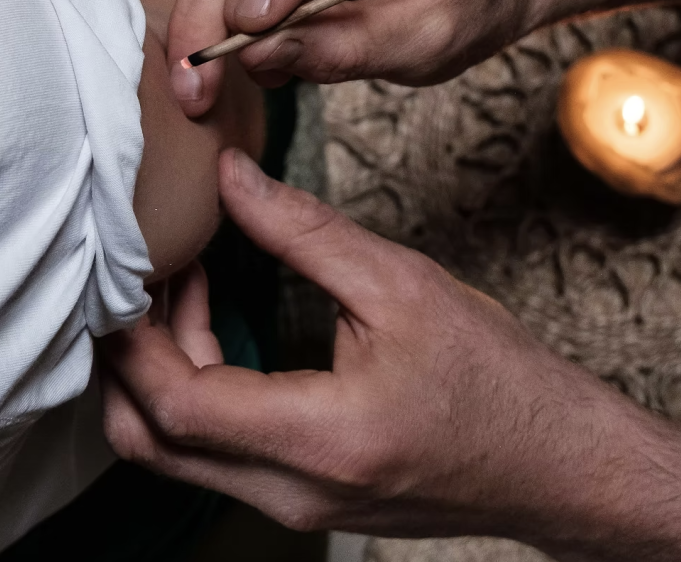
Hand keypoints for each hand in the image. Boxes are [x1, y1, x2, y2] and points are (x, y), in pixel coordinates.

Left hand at [102, 150, 680, 560]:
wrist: (554, 462)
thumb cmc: (493, 378)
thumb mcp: (400, 284)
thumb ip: (302, 229)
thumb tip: (230, 177)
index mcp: (319, 439)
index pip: (177, 404)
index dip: (135, 336)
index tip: (125, 267)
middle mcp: (290, 490)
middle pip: (150, 442)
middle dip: (126, 357)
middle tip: (138, 275)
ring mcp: (290, 503)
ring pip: (174, 451)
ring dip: (160, 366)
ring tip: (184, 281)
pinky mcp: (297, 494)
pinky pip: (213, 449)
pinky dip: (194, 386)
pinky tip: (215, 320)